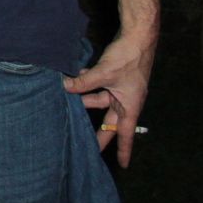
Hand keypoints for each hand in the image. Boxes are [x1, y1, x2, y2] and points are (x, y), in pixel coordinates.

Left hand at [64, 33, 154, 166]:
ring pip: (98, 99)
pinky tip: (71, 77)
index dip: (123, 150)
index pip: (125, 134)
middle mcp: (125, 100)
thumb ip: (83, 83)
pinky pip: (96, 85)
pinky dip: (85, 82)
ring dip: (83, 98)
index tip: (122, 165)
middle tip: (83, 145)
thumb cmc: (127, 58)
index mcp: (130, 106)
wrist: (137, 37)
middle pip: (108, 121)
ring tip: (66, 100)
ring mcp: (119, 89)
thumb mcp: (103, 74)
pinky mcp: (112, 77)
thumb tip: (64, 87)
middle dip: (96, 132)